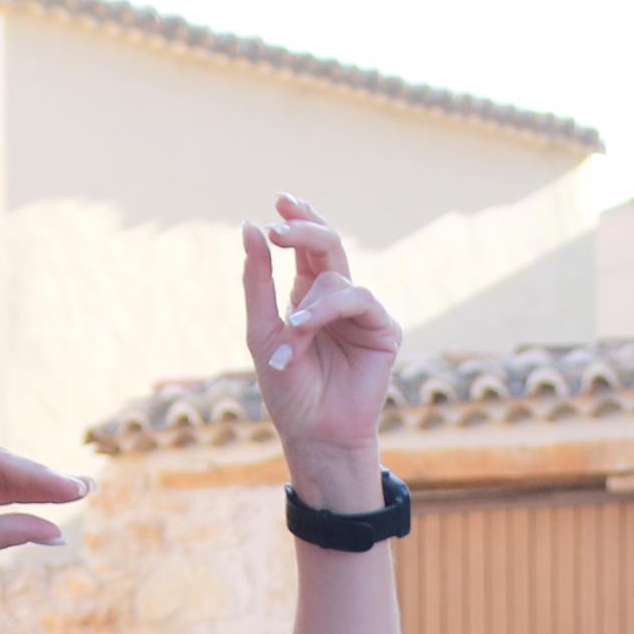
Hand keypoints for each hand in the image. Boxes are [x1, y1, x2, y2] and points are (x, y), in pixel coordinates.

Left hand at [243, 195, 400, 498]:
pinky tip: (303, 331)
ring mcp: (363, 314)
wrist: (313, 433)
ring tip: (289, 333)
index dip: (299, 219)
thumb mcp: (261, 330)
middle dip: (306, 230)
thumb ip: (258, 280)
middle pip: (329, 246)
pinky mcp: (384, 332)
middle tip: (280, 223)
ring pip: (338, 278)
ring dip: (307, 304)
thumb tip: (249, 226)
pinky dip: (327, 312)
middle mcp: (337, 300)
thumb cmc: (287, 389)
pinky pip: (359, 301)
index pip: (308, 246)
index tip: (280, 200)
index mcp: (309, 296)